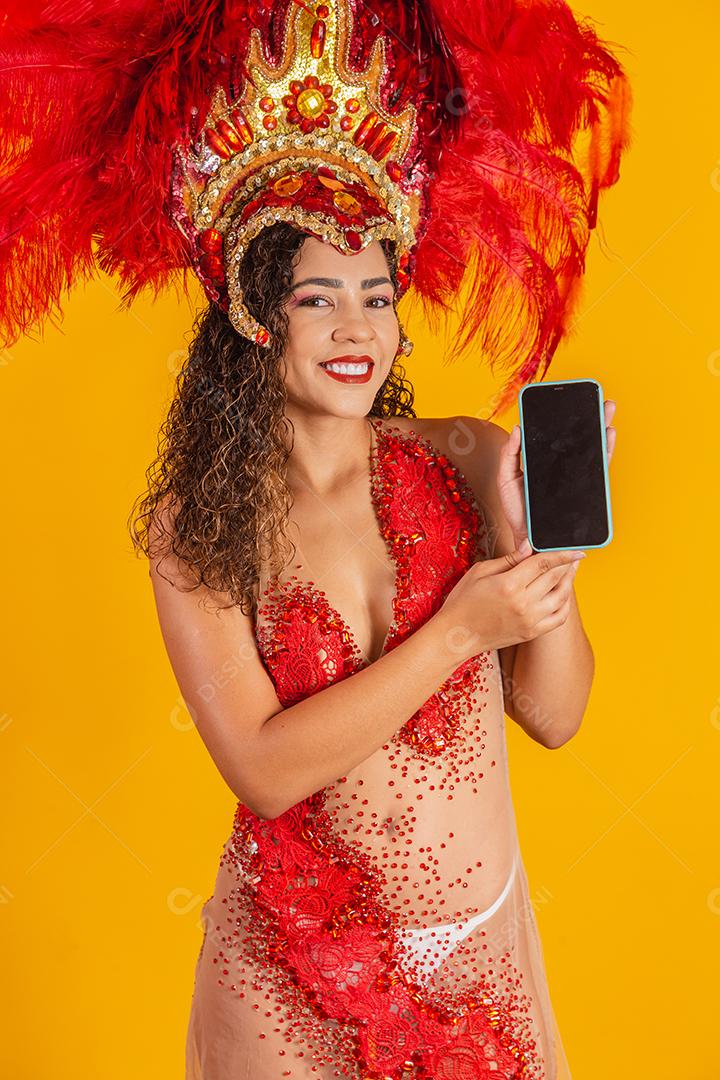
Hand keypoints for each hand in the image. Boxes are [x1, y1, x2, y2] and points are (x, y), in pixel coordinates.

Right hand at [433, 547, 586, 660]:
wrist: (456, 635)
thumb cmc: (463, 602)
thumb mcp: (480, 572)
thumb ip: (508, 559)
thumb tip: (529, 546)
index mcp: (509, 584)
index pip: (544, 563)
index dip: (563, 553)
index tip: (577, 549)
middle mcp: (523, 603)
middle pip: (555, 577)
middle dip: (568, 564)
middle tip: (575, 555)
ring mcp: (529, 620)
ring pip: (561, 597)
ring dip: (570, 582)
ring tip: (571, 571)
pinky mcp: (531, 632)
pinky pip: (558, 618)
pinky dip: (566, 604)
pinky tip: (564, 595)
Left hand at [498, 398, 617, 556]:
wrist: (528, 538)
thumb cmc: (517, 510)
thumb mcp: (506, 478)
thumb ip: (510, 454)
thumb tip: (517, 429)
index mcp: (543, 461)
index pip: (556, 436)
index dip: (563, 418)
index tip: (568, 398)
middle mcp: (562, 468)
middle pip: (578, 438)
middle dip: (589, 417)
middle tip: (595, 397)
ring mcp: (574, 478)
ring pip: (592, 449)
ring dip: (601, 428)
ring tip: (607, 409)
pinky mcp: (584, 490)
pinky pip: (598, 469)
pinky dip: (605, 451)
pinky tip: (608, 435)